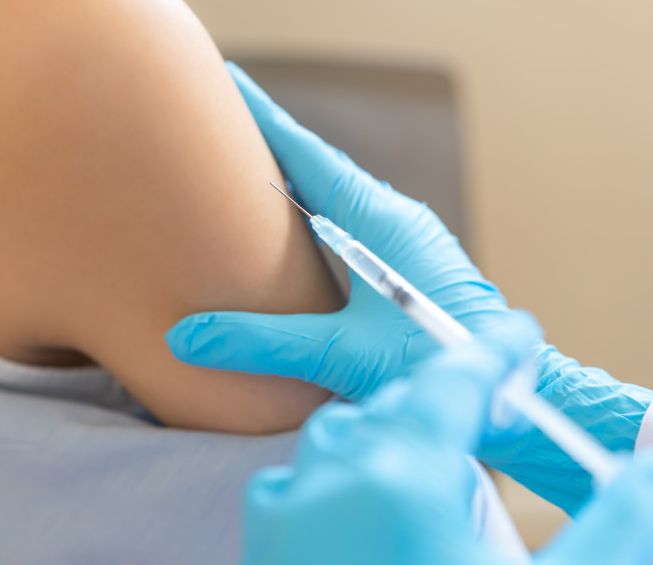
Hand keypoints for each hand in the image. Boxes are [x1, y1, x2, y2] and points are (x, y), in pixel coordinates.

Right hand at [166, 62, 508, 400]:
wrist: (509, 391)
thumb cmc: (433, 367)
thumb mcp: (340, 355)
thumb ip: (261, 343)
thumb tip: (183, 337)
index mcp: (379, 220)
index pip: (308, 156)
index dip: (265, 119)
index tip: (229, 80)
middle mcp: (395, 216)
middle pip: (319, 165)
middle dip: (271, 140)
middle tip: (223, 118)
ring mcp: (406, 235)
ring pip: (337, 191)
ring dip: (295, 174)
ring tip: (249, 163)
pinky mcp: (410, 259)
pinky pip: (352, 216)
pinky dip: (315, 208)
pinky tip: (297, 224)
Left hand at [242, 315, 652, 564]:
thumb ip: (621, 516)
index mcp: (398, 477)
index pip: (452, 380)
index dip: (493, 352)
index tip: (518, 335)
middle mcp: (327, 480)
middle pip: (398, 403)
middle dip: (454, 399)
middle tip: (502, 408)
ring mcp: (283, 512)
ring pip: (346, 434)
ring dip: (401, 434)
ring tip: (450, 460)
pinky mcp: (262, 544)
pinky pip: (307, 477)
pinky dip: (353, 473)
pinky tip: (386, 510)